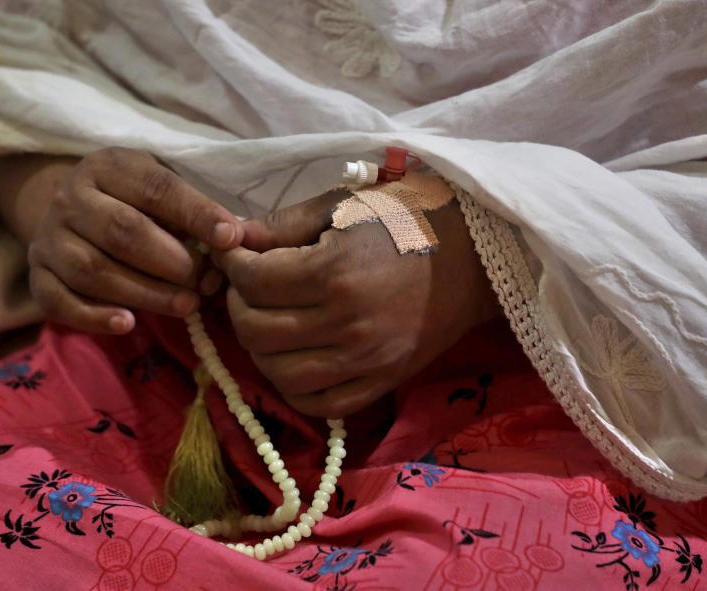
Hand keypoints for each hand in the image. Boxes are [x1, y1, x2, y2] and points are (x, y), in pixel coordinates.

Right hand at [23, 148, 243, 332]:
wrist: (73, 214)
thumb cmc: (134, 203)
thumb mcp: (160, 189)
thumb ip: (191, 212)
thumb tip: (232, 240)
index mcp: (108, 167)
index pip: (155, 189)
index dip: (196, 214)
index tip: (231, 238)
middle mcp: (70, 198)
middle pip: (121, 232)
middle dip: (171, 262)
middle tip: (205, 283)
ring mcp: (49, 238)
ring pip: (93, 271)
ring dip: (145, 293)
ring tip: (186, 306)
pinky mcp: (38, 276)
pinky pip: (59, 301)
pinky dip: (93, 317)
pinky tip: (127, 324)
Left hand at [214, 180, 499, 416]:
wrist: (476, 258)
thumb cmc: (408, 219)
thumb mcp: (343, 207)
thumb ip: (284, 224)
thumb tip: (231, 237)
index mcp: (336, 273)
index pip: (253, 281)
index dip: (232, 263)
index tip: (236, 252)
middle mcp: (347, 325)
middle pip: (256, 332)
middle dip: (237, 305)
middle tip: (246, 287)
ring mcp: (366, 361)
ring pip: (279, 375)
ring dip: (259, 349)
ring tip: (266, 322)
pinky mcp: (382, 384)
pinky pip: (320, 406)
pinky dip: (294, 388)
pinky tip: (293, 358)